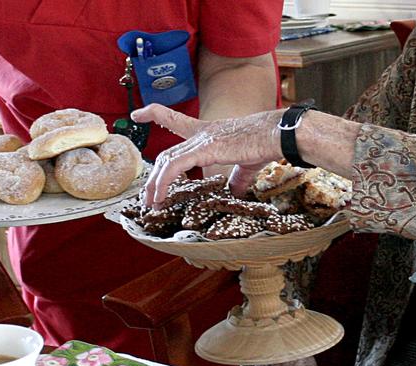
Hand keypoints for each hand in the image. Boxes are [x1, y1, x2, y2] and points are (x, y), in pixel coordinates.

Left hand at [131, 104, 282, 206]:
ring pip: (166, 161)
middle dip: (153, 176)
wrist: (277, 134)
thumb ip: (237, 177)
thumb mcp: (247, 163)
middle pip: (167, 153)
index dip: (155, 114)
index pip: (176, 120)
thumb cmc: (266, 143)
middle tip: (146, 195)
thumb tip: (235, 191)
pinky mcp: (205, 149)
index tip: (139, 113)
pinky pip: (175, 166)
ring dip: (155, 184)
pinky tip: (160, 196)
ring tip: (150, 202)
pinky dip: (164, 182)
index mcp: (208, 133)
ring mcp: (201, 140)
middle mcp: (201, 134)